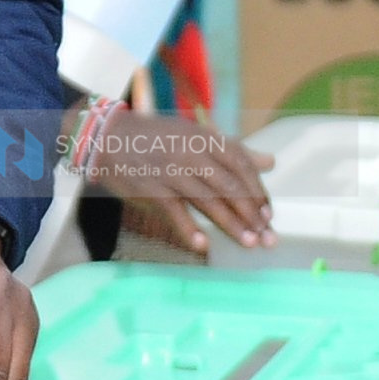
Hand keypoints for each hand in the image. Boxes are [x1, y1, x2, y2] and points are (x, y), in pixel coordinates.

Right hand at [87, 113, 274, 253]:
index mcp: (205, 138)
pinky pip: (175, 212)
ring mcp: (171, 171)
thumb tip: (271, 161)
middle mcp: (191, 153)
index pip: (241, 165)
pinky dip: (189, 229)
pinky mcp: (151, 188)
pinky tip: (204, 245)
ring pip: (208, 201)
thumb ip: (233, 150)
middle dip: (251, 214)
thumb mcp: (195, 135)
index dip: (258, 191)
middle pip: (229, 186)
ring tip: (248, 243)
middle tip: (266, 237)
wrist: (107, 137)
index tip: (268, 214)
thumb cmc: (155, 137)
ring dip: (230, 225)